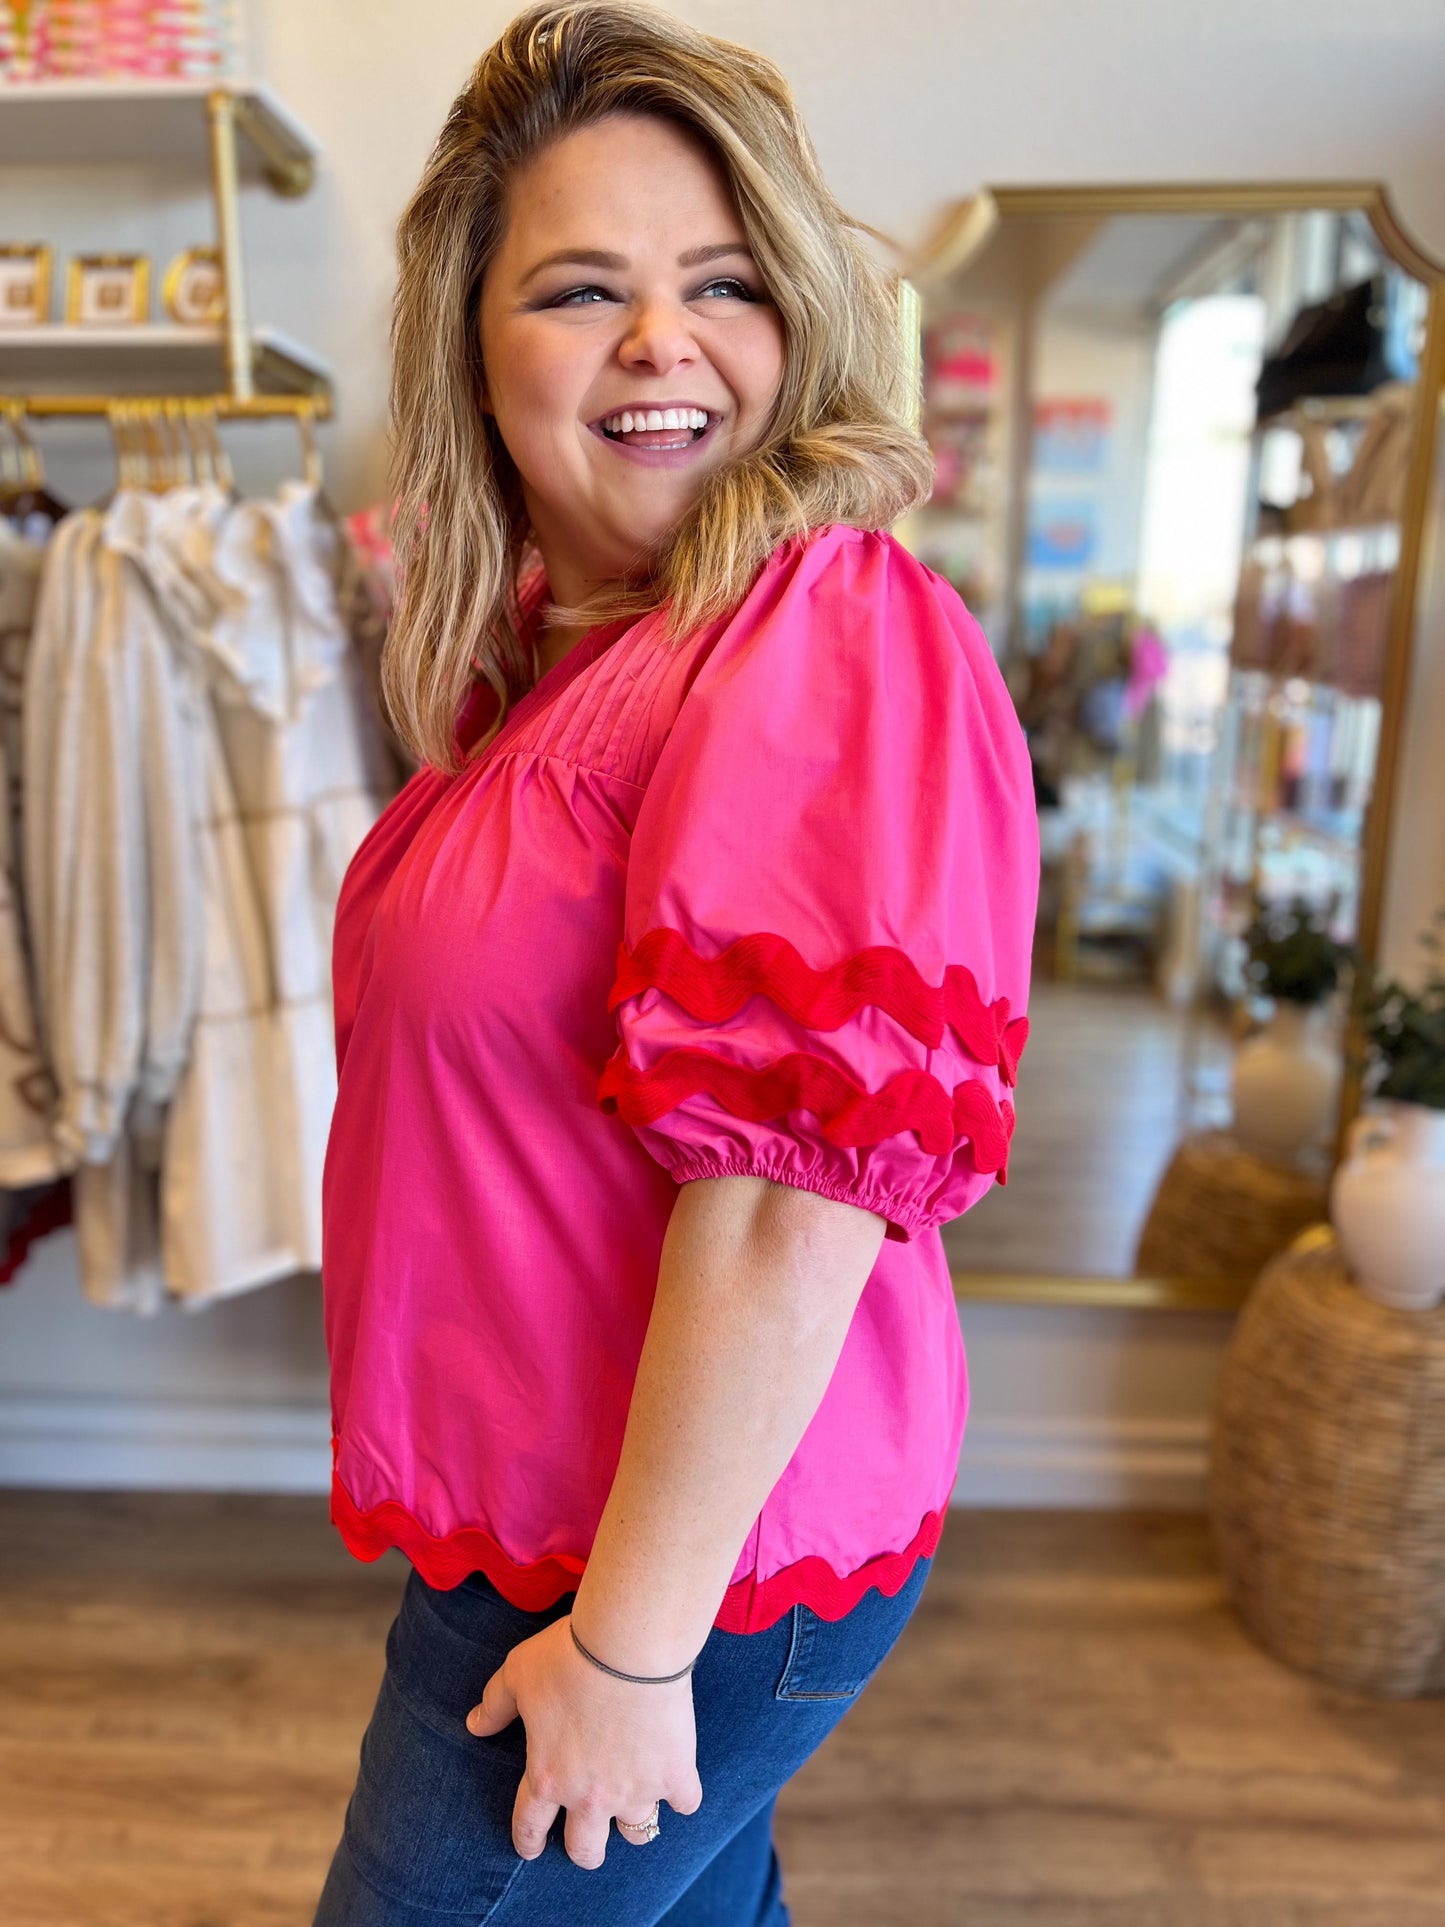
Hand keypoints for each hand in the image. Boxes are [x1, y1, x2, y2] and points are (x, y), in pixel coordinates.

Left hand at [466, 1614, 703, 1868]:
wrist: (628, 1644)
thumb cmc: (568, 1657)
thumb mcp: (518, 1674)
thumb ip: (495, 1705)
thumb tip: (474, 1724)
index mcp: (548, 1778)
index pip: (531, 1827)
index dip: (529, 1842)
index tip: (532, 1848)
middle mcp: (590, 1797)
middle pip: (586, 1849)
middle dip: (584, 1851)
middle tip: (587, 1842)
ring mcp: (635, 1790)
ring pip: (637, 1834)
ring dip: (634, 1825)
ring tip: (636, 1808)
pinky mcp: (674, 1775)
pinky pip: (686, 1803)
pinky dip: (683, 1795)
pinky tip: (679, 1784)